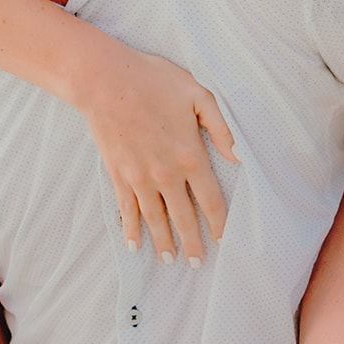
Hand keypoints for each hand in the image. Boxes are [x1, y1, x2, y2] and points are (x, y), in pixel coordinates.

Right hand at [79, 40, 237, 264]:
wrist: (106, 81)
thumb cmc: (154, 81)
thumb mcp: (198, 95)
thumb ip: (221, 127)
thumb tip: (238, 156)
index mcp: (190, 156)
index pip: (210, 200)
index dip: (218, 224)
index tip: (223, 240)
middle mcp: (166, 174)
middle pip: (183, 217)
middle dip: (192, 242)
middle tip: (197, 263)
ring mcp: (140, 177)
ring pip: (155, 219)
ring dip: (163, 242)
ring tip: (170, 259)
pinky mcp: (118, 174)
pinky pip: (126, 209)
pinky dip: (130, 229)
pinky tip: (134, 244)